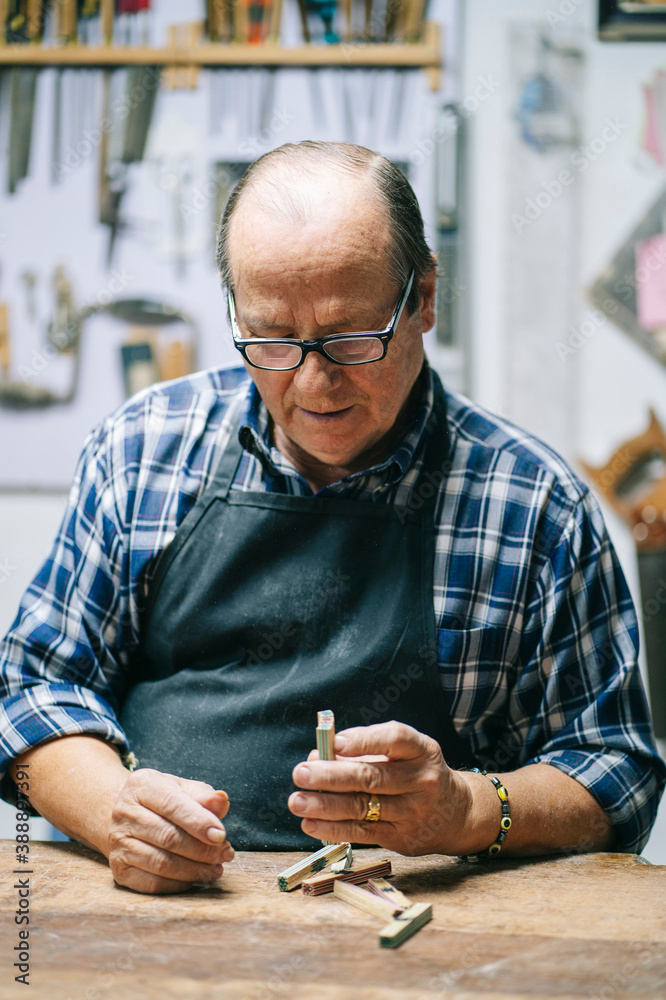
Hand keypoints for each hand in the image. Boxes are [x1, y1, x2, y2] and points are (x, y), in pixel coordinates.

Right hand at [107, 768, 234, 893]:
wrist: (129, 816)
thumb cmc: (164, 800)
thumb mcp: (182, 789)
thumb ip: (203, 796)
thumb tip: (222, 800)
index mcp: (142, 785)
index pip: (172, 804)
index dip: (199, 822)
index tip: (221, 836)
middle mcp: (124, 812)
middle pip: (168, 837)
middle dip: (202, 849)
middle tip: (225, 854)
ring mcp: (117, 842)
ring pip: (160, 863)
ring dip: (193, 870)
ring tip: (216, 869)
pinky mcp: (118, 869)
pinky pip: (151, 884)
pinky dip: (178, 885)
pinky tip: (195, 879)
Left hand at [288, 721, 480, 855]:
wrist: (455, 812)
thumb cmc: (416, 772)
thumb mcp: (403, 752)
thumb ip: (366, 749)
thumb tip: (319, 755)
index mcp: (422, 750)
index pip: (395, 739)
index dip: (364, 740)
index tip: (335, 742)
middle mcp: (421, 780)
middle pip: (372, 777)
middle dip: (332, 776)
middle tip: (302, 773)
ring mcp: (413, 812)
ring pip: (363, 808)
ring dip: (325, 805)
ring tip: (298, 801)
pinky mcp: (401, 837)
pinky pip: (362, 832)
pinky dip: (333, 828)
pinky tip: (310, 823)